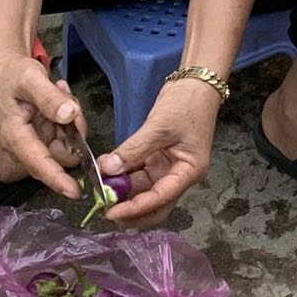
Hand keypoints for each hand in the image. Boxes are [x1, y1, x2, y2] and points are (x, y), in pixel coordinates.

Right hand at [0, 54, 84, 199]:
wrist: (6, 69)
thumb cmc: (12, 75)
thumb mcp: (30, 79)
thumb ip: (49, 97)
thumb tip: (68, 115)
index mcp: (16, 138)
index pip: (39, 165)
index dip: (58, 180)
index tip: (76, 192)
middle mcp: (27, 145)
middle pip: (62, 153)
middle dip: (74, 130)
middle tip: (69, 100)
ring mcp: (38, 139)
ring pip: (69, 141)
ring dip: (73, 119)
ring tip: (60, 91)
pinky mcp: (47, 132)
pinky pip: (69, 130)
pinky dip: (71, 113)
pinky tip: (60, 93)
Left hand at [99, 79, 220, 226]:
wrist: (195, 83)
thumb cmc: (187, 104)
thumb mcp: (159, 126)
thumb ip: (133, 150)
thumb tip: (108, 170)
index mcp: (189, 172)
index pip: (161, 198)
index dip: (135, 209)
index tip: (111, 212)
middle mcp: (179, 176)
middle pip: (155, 205)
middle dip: (130, 211)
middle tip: (105, 208)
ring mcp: (167, 169)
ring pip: (142, 191)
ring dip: (122, 192)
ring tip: (100, 184)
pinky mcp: (157, 160)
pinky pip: (137, 175)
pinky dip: (122, 175)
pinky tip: (106, 169)